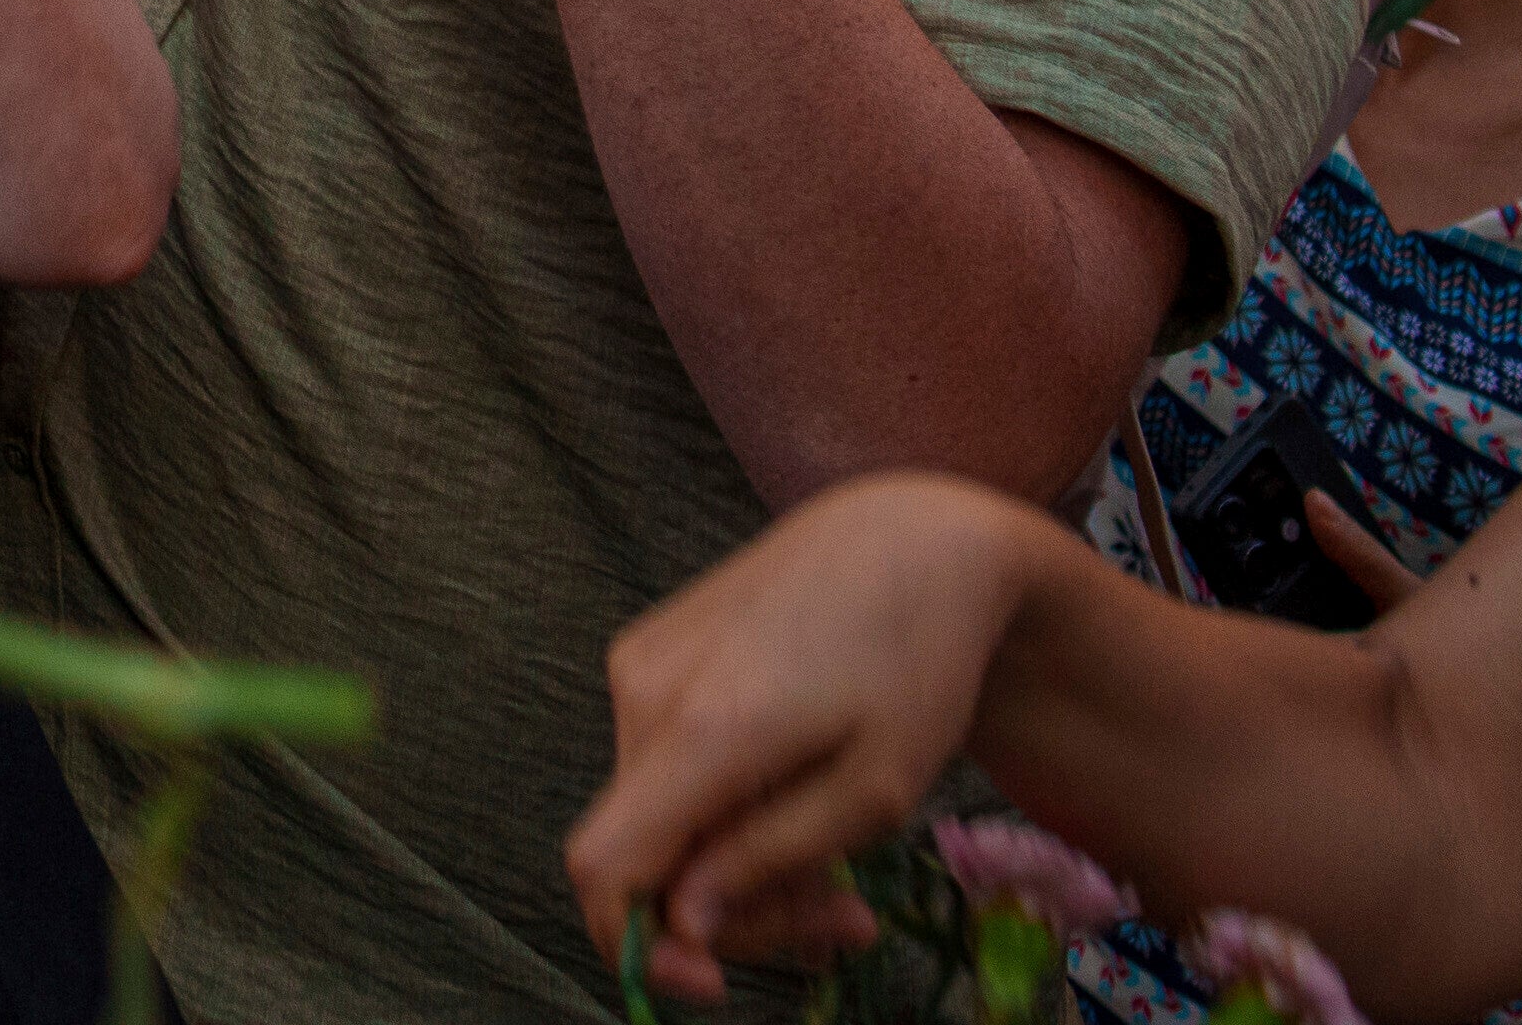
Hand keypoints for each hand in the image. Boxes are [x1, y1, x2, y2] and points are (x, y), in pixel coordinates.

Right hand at [562, 474, 1054, 1000]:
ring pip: (657, 811)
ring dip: (736, 858)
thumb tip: (684, 921)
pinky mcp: (647, 648)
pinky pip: (663, 762)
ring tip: (838, 858)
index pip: (606, 864)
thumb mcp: (872, 791)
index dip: (636, 946)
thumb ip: (770, 861)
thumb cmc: (915, 668)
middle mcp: (645, 691)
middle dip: (735, 910)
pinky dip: (721, 804)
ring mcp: (638, 662)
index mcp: (704, 729)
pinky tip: (794, 790)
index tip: (712, 985)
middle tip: (847, 923)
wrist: (906, 541)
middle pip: (647, 852)